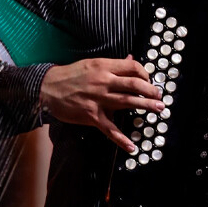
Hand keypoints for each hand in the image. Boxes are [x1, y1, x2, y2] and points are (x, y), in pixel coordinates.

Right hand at [39, 57, 163, 152]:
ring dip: (146, 106)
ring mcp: (98, 100)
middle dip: (151, 91)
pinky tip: (132, 146)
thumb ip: (113, 64)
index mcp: (104, 66)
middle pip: (134, 84)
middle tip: (160, 96)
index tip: (149, 81)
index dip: (145, 74)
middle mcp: (103, 82)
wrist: (47, 88)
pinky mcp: (92, 116)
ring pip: (127, 102)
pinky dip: (121, 139)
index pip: (132, 67)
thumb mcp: (92, 64)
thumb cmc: (70, 75)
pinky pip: (110, 129)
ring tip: (159, 109)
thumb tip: (131, 60)